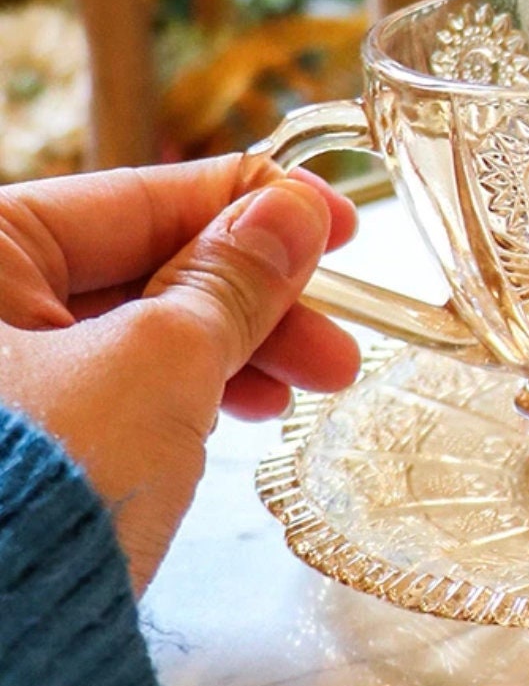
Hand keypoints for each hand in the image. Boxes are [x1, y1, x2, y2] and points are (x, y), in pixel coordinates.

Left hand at [0, 156, 360, 591]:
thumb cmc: (41, 488)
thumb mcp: (160, 362)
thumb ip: (234, 278)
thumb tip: (295, 211)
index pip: (140, 197)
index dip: (255, 204)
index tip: (337, 220)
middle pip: (146, 268)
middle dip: (258, 300)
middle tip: (339, 334)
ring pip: (141, 332)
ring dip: (239, 348)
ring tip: (315, 385)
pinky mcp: (17, 441)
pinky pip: (119, 386)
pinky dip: (191, 389)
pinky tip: (250, 407)